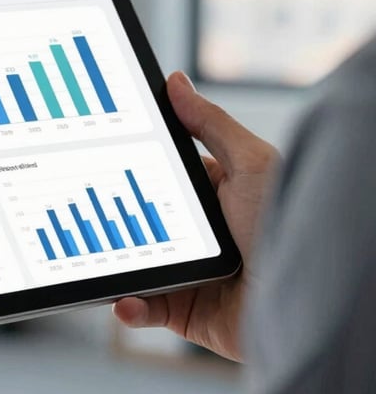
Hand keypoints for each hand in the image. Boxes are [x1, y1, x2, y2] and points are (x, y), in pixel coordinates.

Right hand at [114, 72, 278, 361]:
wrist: (308, 299)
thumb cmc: (288, 225)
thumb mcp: (250, 163)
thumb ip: (210, 124)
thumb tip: (176, 82)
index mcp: (212, 196)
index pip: (162, 176)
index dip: (131, 167)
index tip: (100, 156)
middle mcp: (197, 234)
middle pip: (141, 220)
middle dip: (115, 216)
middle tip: (86, 205)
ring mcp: (188, 272)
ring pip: (136, 263)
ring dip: (115, 263)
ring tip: (97, 257)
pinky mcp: (184, 311)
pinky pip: (146, 308)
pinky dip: (130, 306)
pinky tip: (125, 298)